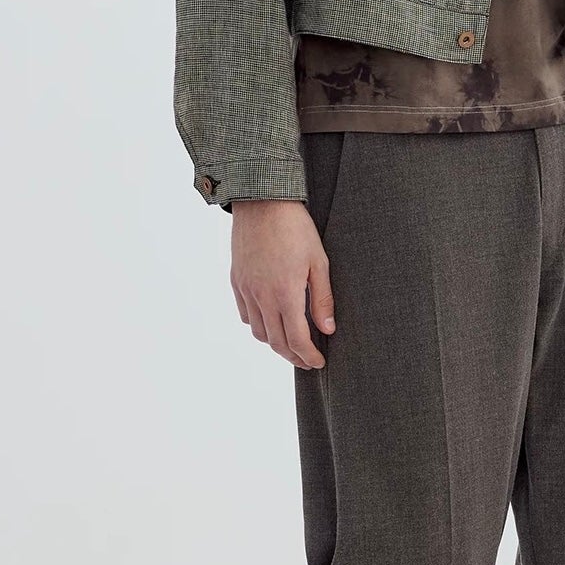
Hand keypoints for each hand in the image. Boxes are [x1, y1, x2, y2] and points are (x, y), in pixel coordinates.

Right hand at [230, 198, 334, 368]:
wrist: (262, 201)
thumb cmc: (295, 228)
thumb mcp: (318, 262)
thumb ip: (322, 299)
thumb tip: (327, 329)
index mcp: (285, 293)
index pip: (296, 339)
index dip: (308, 356)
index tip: (318, 362)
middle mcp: (261, 296)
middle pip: (275, 341)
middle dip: (293, 356)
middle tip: (307, 360)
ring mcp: (246, 289)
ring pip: (258, 332)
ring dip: (275, 343)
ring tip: (291, 344)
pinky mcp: (237, 280)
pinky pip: (245, 314)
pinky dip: (258, 325)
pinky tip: (271, 321)